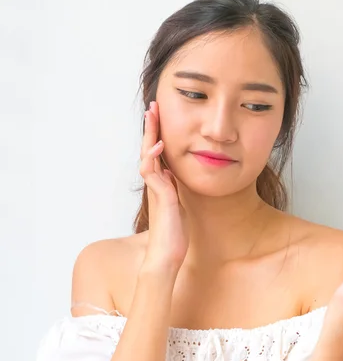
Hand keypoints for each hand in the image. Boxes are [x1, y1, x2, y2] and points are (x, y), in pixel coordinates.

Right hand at [139, 101, 188, 271]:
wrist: (167, 254)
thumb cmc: (174, 231)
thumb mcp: (177, 202)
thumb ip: (173, 187)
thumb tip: (171, 172)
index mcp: (162, 182)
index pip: (158, 153)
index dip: (158, 134)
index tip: (160, 115)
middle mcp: (156, 183)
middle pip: (149, 149)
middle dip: (152, 127)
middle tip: (153, 106)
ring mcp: (157, 189)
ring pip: (147, 156)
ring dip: (150, 135)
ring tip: (152, 115)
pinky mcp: (162, 198)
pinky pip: (153, 174)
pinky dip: (154, 158)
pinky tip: (159, 146)